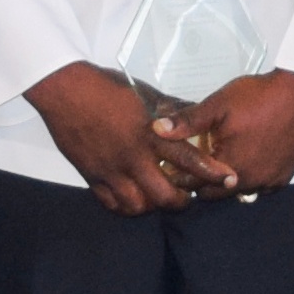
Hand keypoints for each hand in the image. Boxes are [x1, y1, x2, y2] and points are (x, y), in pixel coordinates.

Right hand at [26, 62, 200, 215]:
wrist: (64, 91)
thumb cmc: (106, 87)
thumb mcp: (145, 93)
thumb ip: (170, 108)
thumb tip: (195, 111)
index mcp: (149, 133)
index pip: (188, 158)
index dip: (212, 172)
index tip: (229, 180)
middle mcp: (132, 157)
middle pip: (164, 196)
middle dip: (181, 201)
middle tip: (186, 196)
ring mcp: (110, 170)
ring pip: (138, 206)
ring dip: (152, 206)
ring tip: (157, 198)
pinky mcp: (91, 176)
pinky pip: (112, 204)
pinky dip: (126, 206)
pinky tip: (133, 198)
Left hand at [154, 70, 293, 196]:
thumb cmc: (257, 97)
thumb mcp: (218, 105)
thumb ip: (187, 121)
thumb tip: (155, 129)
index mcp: (227, 166)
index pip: (194, 185)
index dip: (182, 176)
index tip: (175, 165)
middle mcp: (248, 182)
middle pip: (215, 193)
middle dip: (203, 181)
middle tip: (198, 161)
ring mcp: (268, 182)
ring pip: (238, 192)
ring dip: (226, 181)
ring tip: (221, 159)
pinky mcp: (284, 178)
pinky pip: (260, 188)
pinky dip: (250, 180)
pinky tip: (247, 161)